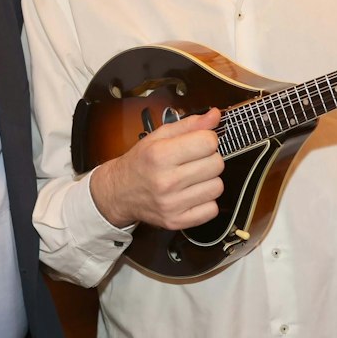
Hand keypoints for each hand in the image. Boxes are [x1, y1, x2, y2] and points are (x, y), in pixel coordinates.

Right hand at [90, 109, 222, 230]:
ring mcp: (172, 204)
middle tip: (193, 161)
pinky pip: (212, 210)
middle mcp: (165, 181)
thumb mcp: (159, 137)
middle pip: (217, 164)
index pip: (208, 142)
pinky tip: (191, 194)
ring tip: (191, 178)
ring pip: (217, 187)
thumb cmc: (140, 162)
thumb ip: (190, 125)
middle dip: (209, 159)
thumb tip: (215, 115)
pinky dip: (206, 201)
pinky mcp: (176, 221)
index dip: (207, 139)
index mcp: (160, 155)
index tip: (198, 143)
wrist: (119, 192)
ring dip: (208, 181)